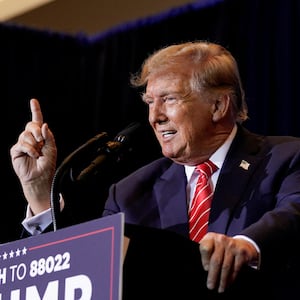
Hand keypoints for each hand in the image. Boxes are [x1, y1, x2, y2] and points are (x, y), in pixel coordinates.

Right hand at [10, 98, 56, 214]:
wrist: (41, 177)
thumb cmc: (47, 164)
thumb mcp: (52, 148)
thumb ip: (49, 136)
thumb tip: (44, 124)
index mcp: (40, 136)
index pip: (37, 121)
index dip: (35, 110)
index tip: (33, 101)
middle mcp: (31, 138)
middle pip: (31, 125)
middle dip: (37, 131)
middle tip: (41, 141)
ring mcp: (22, 143)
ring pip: (26, 134)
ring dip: (34, 143)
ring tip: (37, 153)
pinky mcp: (16, 150)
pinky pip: (22, 144)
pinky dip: (30, 149)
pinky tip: (33, 155)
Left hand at [199, 232, 258, 292]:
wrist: (242, 244)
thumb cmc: (222, 248)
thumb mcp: (213, 246)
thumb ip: (207, 254)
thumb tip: (206, 270)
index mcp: (211, 237)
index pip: (205, 248)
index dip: (205, 260)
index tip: (206, 269)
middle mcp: (221, 240)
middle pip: (216, 260)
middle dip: (213, 276)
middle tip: (211, 286)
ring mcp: (232, 245)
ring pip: (226, 266)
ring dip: (222, 280)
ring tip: (220, 288)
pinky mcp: (241, 253)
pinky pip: (235, 269)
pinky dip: (231, 278)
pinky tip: (228, 283)